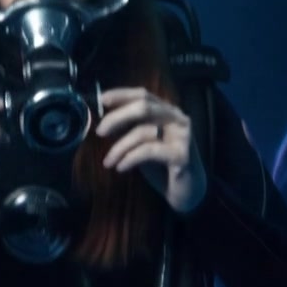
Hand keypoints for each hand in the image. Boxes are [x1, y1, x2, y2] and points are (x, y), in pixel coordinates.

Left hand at [97, 87, 206, 214]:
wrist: (187, 192)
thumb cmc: (162, 166)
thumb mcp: (142, 144)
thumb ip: (130, 130)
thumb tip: (104, 121)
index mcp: (167, 112)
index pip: (143, 95)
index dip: (122, 94)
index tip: (101, 99)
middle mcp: (177, 119)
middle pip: (144, 107)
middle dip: (117, 117)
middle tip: (99, 132)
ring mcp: (181, 136)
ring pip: (143, 131)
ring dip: (119, 147)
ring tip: (108, 162)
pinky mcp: (181, 155)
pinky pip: (148, 151)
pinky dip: (130, 158)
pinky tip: (121, 168)